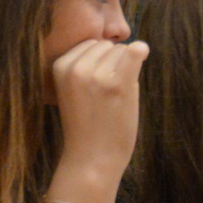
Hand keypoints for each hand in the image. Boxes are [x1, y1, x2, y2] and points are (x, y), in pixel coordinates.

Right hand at [52, 38, 148, 179]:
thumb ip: (88, 67)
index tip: (96, 85)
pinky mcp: (118, 84)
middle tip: (107, 93)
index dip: (99, 62)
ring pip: (121, 51)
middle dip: (112, 63)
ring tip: (116, 95)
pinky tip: (142, 53)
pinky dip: (140, 51)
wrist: (91, 158)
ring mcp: (97, 74)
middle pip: (106, 46)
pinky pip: (134, 53)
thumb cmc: (85, 126)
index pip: (89, 45)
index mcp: (60, 66)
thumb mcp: (72, 90)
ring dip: (125, 69)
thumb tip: (123, 45)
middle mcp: (76, 66)